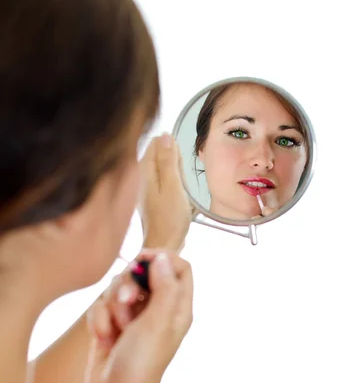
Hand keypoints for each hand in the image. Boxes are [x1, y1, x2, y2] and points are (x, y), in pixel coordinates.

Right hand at [85, 250, 192, 382]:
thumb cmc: (142, 362)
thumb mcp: (158, 321)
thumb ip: (165, 286)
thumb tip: (162, 258)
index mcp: (177, 307)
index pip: (179, 267)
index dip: (162, 257)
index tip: (141, 259)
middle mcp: (158, 308)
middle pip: (143, 271)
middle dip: (129, 284)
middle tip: (128, 302)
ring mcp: (134, 316)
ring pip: (118, 287)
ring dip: (113, 307)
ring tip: (117, 330)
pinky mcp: (112, 324)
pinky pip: (100, 305)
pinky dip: (100, 320)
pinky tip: (105, 339)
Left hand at [139, 134, 194, 250]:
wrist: (163, 247)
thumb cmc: (169, 219)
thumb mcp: (173, 186)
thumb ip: (169, 160)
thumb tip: (165, 135)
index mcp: (143, 172)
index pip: (154, 144)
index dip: (171, 147)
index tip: (181, 162)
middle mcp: (140, 178)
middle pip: (158, 157)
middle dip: (174, 162)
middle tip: (182, 181)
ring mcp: (144, 189)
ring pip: (162, 171)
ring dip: (175, 176)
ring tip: (181, 191)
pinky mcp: (150, 199)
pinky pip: (163, 184)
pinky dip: (173, 187)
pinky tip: (178, 198)